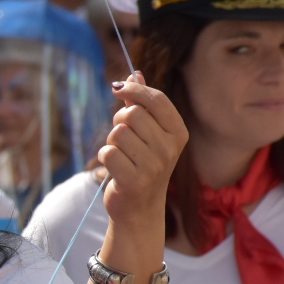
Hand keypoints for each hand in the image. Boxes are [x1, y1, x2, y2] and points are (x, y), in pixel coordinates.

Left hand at [97, 72, 187, 232]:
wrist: (139, 208)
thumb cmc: (141, 165)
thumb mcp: (147, 133)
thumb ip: (142, 104)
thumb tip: (134, 74)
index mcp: (178, 132)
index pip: (156, 99)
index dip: (134, 90)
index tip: (117, 87)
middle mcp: (170, 148)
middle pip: (132, 114)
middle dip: (119, 122)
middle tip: (124, 139)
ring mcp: (154, 165)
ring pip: (117, 133)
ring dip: (111, 142)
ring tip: (122, 156)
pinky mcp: (134, 180)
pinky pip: (107, 153)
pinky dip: (105, 158)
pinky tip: (115, 170)